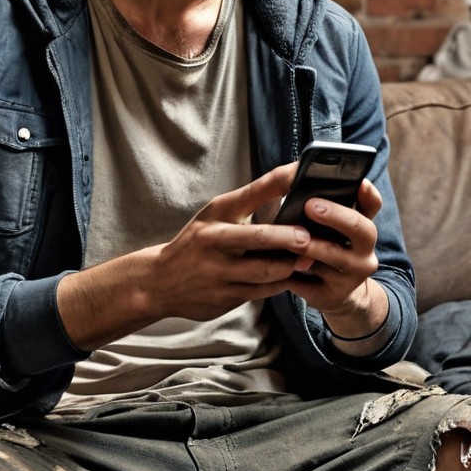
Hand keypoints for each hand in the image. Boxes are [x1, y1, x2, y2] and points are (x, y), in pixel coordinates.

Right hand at [58, 163, 318, 349]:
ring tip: (311, 259)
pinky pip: (263, 292)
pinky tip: (294, 278)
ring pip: (265, 271)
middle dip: (287, 238)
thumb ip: (252, 202)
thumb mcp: (217, 214)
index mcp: (218, 214)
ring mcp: (219, 272)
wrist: (159, 282)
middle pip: (258, 238)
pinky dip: (282, 284)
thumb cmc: (198, 242)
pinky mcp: (225, 297)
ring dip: (291, 266)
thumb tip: (295, 184)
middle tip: (310, 237)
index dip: (282, 181)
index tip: (305, 173)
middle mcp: (215, 240)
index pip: (254, 192)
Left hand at [284, 179, 389, 342]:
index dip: (368, 194)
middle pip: (361, 230)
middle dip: (336, 216)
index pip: (373, 206)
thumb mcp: (331, 230)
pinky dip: (291, 271)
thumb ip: (326, 207)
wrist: (337, 294)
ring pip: (332, 257)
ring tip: (288, 234)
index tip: (358, 181)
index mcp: (363, 229)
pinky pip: (309, 282)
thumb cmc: (328, 249)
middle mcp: (365, 253)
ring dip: (309, 244)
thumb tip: (297, 178)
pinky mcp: (331, 297)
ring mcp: (351, 277)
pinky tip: (274, 262)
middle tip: (310, 205)